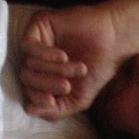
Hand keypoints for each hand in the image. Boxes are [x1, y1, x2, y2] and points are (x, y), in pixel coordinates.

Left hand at [20, 5, 119, 120]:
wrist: (112, 43)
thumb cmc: (97, 72)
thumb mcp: (78, 100)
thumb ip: (55, 111)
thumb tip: (29, 110)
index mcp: (44, 81)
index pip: (28, 95)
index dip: (37, 100)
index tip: (52, 101)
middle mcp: (37, 63)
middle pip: (26, 80)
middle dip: (46, 85)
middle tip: (66, 86)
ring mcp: (36, 44)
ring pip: (29, 64)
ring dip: (55, 70)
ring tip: (77, 69)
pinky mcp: (38, 27)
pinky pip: (27, 46)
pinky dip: (45, 55)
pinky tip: (63, 56)